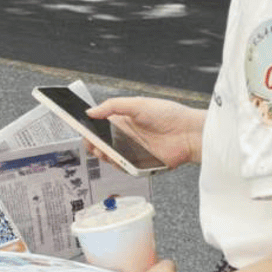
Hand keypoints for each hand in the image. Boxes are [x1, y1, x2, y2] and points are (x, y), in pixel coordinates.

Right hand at [83, 97, 204, 169]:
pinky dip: (117, 164)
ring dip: (103, 155)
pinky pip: (123, 167)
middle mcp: (126, 135)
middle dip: (93, 144)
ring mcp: (132, 150)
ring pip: (110, 156)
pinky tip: (115, 159)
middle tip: (91, 143)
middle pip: (102, 143)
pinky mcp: (139, 163)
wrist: (188, 134)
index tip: (83, 129)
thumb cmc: (169, 115)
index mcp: (124, 119)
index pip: (100, 125)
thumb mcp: (138, 104)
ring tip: (102, 151)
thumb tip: (91, 111)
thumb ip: (113, 106)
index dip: (90, 128)